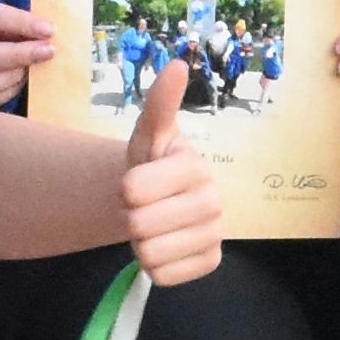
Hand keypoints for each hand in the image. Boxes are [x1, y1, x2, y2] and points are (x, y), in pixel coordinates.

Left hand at [118, 63, 221, 283]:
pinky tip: (166, 245)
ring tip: (155, 225)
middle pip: (139, 226)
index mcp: (195, 166)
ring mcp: (215, 234)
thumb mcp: (148, 134)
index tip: (136, 182)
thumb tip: (177, 63)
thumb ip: (159, 103)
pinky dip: (154, 266)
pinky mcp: (211, 262)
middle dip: (131, 218)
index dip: (124, 189)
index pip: (133, 190)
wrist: (162, 199)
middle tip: (145, 206)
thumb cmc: (152, 163)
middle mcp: (213, 200)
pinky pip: (162, 276)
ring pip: (149, 255)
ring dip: (141, 244)